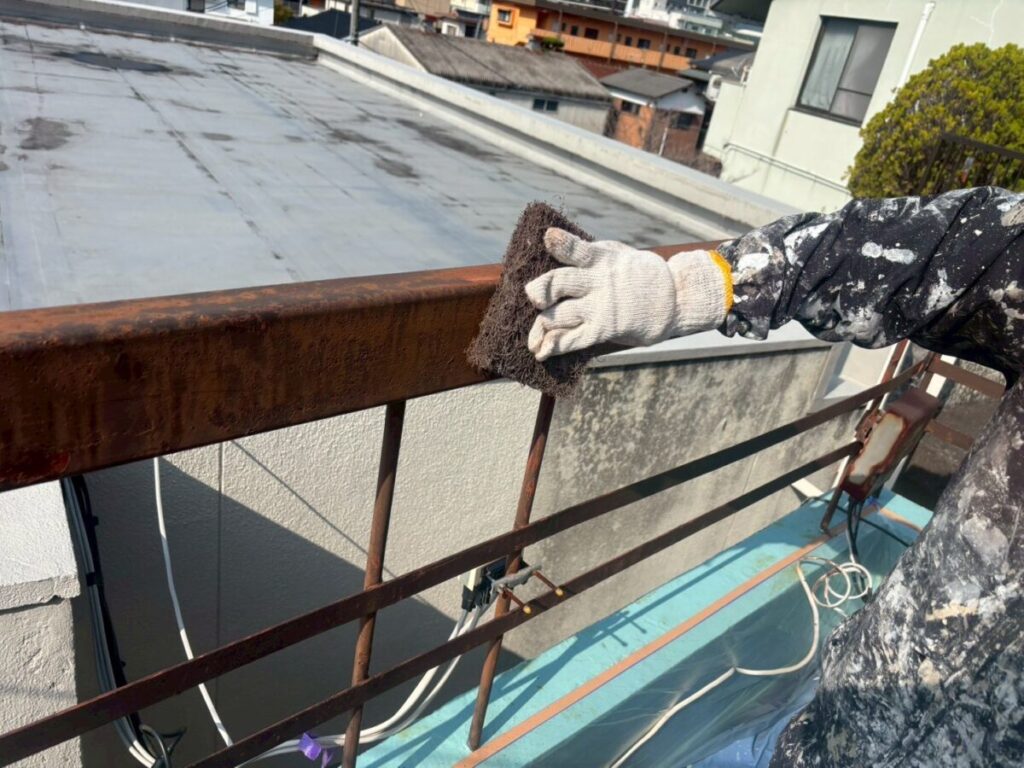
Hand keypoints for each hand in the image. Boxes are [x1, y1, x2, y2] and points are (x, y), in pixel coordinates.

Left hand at [524, 228, 731, 360]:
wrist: (673, 300)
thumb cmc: (638, 275)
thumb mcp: (619, 254)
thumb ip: (591, 254)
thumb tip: (556, 247)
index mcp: (601, 259)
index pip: (578, 249)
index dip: (562, 243)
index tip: (548, 238)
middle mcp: (598, 282)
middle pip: (559, 283)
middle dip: (540, 290)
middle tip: (534, 297)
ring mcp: (600, 307)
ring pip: (559, 315)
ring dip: (541, 327)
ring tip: (533, 338)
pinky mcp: (604, 329)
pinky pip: (573, 339)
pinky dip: (553, 347)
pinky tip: (540, 352)